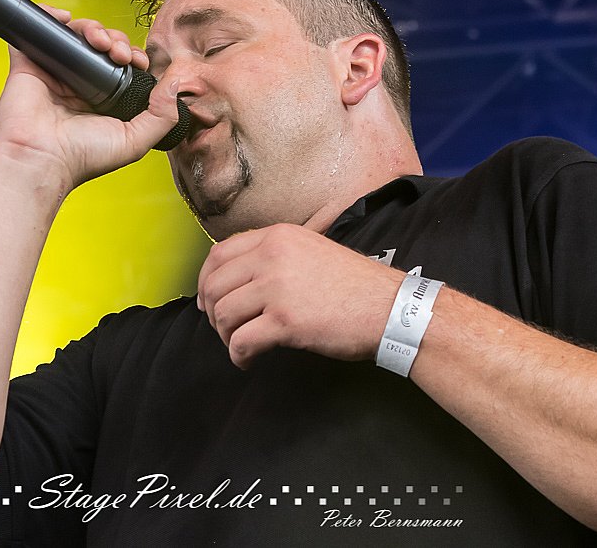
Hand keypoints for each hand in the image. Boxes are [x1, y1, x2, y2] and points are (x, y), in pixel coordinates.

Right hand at [0, 5, 179, 190]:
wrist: (42, 158)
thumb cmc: (83, 157)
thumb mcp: (136, 141)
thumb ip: (162, 115)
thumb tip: (177, 84)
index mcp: (101, 100)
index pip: (121, 64)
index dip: (132, 54)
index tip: (138, 61)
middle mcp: (78, 83)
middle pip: (101, 44)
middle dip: (116, 40)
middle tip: (119, 53)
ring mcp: (53, 71)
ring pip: (76, 33)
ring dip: (93, 28)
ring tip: (100, 41)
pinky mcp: (28, 62)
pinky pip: (38, 28)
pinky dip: (50, 14)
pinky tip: (64, 18)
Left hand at [196, 223, 405, 367]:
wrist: (390, 310)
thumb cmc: (354, 286)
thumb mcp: (310, 251)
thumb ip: (273, 256)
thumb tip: (234, 279)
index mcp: (277, 236)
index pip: (218, 254)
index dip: (205, 281)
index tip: (207, 300)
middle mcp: (272, 256)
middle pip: (215, 285)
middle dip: (212, 312)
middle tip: (224, 329)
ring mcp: (277, 288)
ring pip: (223, 314)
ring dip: (225, 336)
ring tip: (240, 345)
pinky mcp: (285, 321)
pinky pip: (241, 341)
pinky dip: (238, 356)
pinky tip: (248, 360)